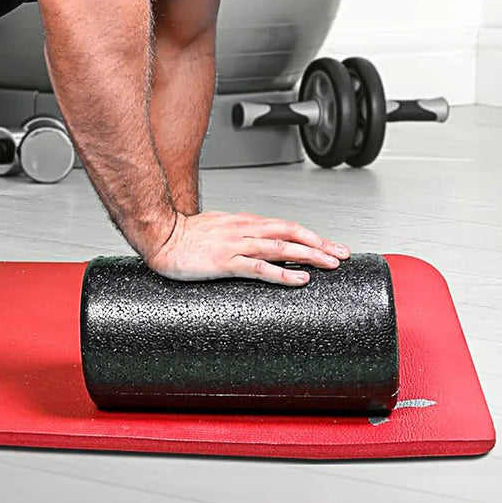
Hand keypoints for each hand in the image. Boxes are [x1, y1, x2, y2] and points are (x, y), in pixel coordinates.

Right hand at [146, 210, 350, 285]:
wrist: (160, 236)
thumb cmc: (186, 236)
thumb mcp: (220, 230)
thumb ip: (241, 237)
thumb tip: (262, 249)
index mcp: (244, 223)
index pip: (286, 226)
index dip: (311, 235)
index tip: (331, 246)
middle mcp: (244, 230)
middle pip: (290, 233)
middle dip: (319, 243)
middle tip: (341, 254)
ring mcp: (236, 245)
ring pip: (280, 247)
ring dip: (309, 255)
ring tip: (330, 264)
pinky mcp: (225, 261)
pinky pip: (259, 268)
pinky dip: (281, 273)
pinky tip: (298, 280)